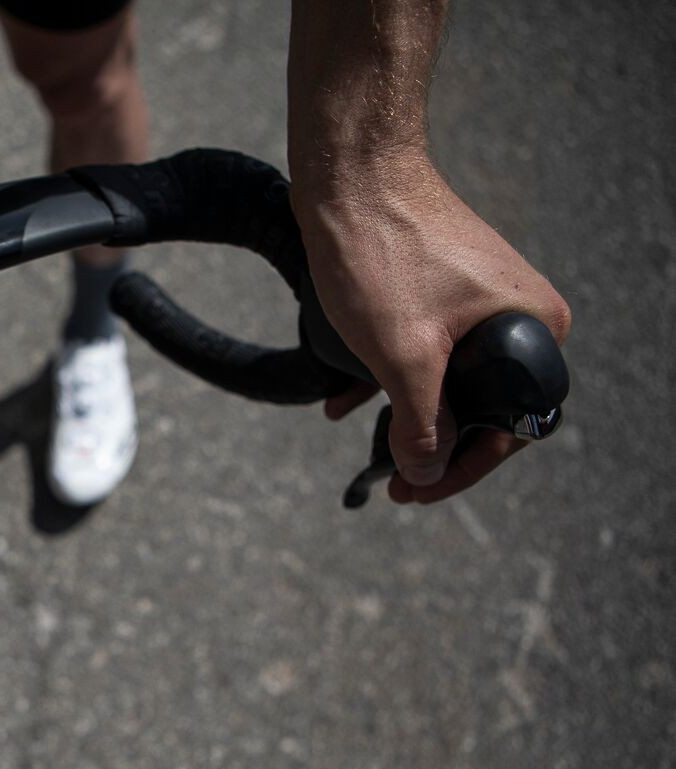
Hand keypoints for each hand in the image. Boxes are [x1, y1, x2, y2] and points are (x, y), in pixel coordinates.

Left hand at [292, 153, 571, 502]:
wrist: (348, 172)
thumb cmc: (380, 251)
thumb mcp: (402, 356)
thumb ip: (421, 423)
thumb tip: (426, 472)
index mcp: (532, 328)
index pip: (512, 426)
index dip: (463, 468)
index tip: (419, 491)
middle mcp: (518, 312)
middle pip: (479, 404)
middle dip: (431, 444)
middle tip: (393, 480)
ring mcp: (479, 298)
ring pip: (445, 378)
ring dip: (403, 414)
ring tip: (366, 445)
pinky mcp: (441, 286)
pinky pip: (422, 348)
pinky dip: (385, 377)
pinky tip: (342, 401)